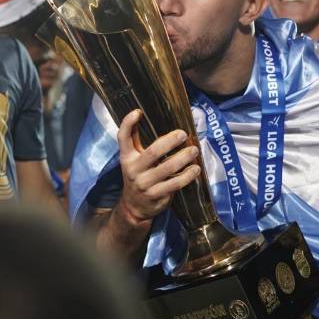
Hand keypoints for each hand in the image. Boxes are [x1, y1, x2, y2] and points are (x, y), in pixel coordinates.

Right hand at [113, 110, 201, 225]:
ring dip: (183, 158)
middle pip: (153, 152)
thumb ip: (136, 140)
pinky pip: (175, 184)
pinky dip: (187, 175)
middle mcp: (133, 169)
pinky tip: (195, 168)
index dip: (128, 124)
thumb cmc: (138, 176)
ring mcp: (145, 184)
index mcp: (127, 157)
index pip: (123, 138)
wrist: (133, 207)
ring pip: (167, 168)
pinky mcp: (156, 195)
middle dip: (170, 141)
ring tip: (194, 150)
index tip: (138, 112)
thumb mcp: (132, 159)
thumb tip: (143, 114)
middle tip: (183, 134)